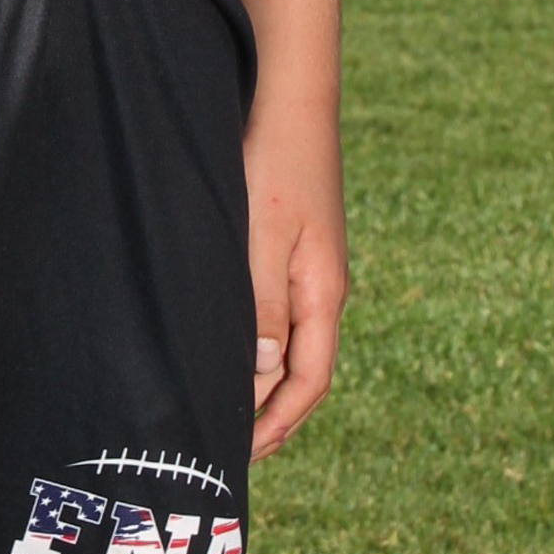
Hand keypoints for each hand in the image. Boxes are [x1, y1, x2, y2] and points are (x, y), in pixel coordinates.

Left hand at [245, 99, 347, 458]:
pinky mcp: (298, 244)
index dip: (278, 424)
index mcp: (323, 293)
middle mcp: (325, 288)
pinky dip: (263, 341)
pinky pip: (285, 311)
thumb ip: (264, 302)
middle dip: (272, 412)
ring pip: (294, 341)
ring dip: (266, 379)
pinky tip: (236, 341)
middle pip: (305, 370)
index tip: (242, 456)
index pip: (309, 382)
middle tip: (229, 446)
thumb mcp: (262, 233)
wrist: (293, 97)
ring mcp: (315, 266)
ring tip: (228, 406)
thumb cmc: (274, 160)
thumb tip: (268, 371)